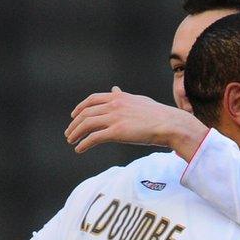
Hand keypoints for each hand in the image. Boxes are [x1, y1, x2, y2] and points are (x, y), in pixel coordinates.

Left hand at [65, 87, 208, 160]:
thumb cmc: (158, 115)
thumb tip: (114, 89)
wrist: (169, 124)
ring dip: (75, 133)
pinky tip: (80, 149)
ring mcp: (114, 118)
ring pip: (86, 125)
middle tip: (69, 133)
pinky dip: (84, 144)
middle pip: (86, 113)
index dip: (80, 108)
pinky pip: (94, 138)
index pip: (92, 100)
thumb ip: (124, 96)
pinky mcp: (117, 132)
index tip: (74, 116)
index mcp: (119, 97)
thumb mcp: (138, 100)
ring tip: (72, 141)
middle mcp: (114, 105)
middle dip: (74, 123)